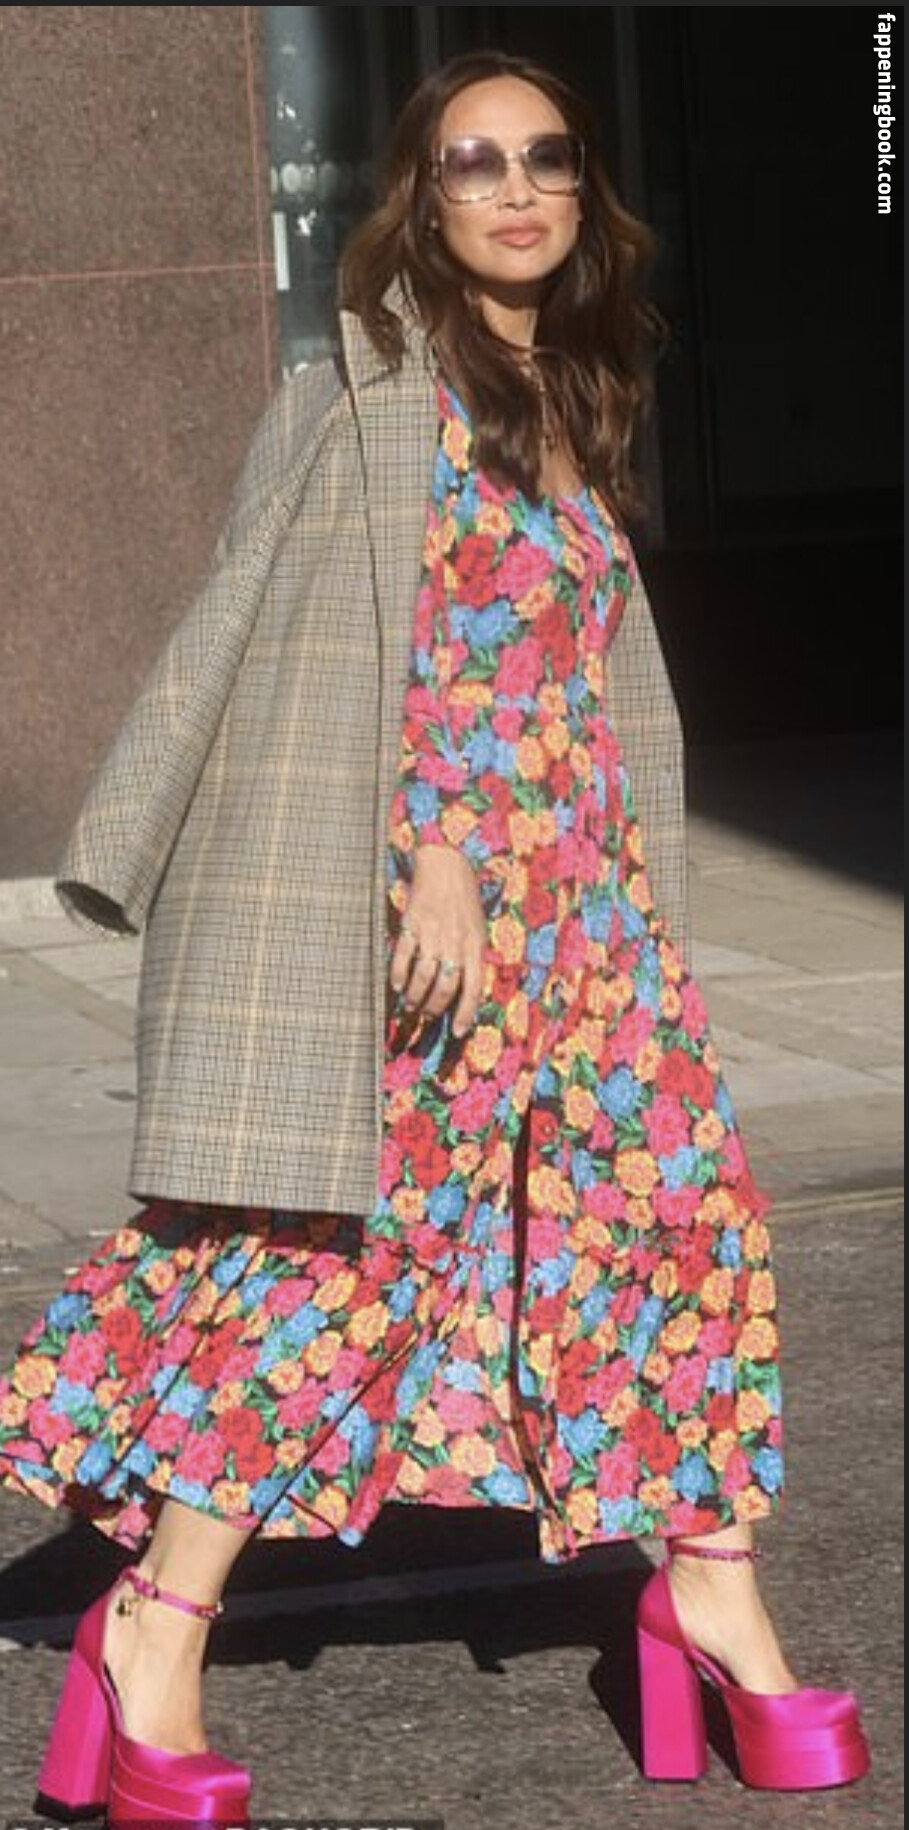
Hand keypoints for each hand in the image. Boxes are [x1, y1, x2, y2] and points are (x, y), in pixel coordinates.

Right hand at [390, 844, 486, 1037]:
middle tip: (426, 1015)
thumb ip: (472, 957)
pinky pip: (403, 956)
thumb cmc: (464, 902)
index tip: (457, 1031)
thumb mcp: (478, 929)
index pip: (473, 988)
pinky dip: (398, 975)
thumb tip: (465, 990)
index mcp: (475, 945)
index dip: (465, 1013)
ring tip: (411, 1004)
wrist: (447, 865)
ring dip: (416, 996)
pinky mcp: (412, 924)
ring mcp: (433, 934)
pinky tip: (397, 985)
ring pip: (423, 976)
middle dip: (434, 1007)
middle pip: (445, 986)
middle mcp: (455, 942)